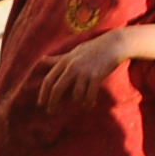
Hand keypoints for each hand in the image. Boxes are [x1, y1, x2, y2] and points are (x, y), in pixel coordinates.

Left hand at [38, 24, 154, 108]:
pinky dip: (89, 103)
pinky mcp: (97, 76)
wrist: (113, 44)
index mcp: (65, 61)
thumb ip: (58, 59)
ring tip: (80, 104)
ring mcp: (84, 72)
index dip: (43, 93)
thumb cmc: (92, 49)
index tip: (41, 103)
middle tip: (51, 112)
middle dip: (53, 102)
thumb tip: (41, 59)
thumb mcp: (72, 52)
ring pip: (75, 95)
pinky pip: (90, 95)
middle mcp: (72, 66)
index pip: (49, 79)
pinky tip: (89, 106)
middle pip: (57, 88)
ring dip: (77, 102)